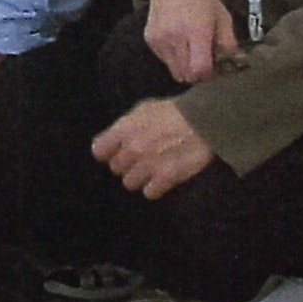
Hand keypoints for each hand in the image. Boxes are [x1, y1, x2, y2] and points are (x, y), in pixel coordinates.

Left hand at [92, 96, 217, 199]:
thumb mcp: (143, 109)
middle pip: (116, 168)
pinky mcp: (166, 177)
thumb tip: (112, 139)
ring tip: (151, 170)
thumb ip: (125, 126)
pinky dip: (154, 188)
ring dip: (139, 178)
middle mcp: (132, 148)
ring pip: (129, 183)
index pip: (99, 151)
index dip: (107, 152)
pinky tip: (161, 179)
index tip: (114, 153)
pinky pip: (149, 192)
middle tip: (140, 159)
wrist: (203, 121)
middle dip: (126, 164)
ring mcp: (148, 164)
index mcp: (124, 129)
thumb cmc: (173, 111)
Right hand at [143, 0, 243, 85]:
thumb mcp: (222, 17)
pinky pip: (165, 60)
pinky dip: (173, 58)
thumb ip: (229, 43)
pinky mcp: (151, 39)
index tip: (214, 68)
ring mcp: (160, 39)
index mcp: (197, 32)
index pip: (200, 70)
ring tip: (191, 51)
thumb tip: (236, 63)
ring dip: (185, 67)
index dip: (209, 75)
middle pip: (187, 75)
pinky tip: (179, 42)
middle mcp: (176, 37)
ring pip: (174, 71)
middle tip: (204, 61)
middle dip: (198, 74)